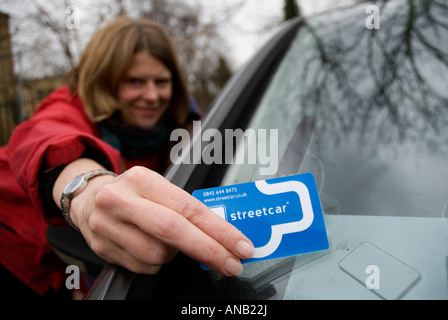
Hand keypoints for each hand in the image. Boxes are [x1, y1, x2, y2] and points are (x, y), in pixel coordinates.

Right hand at [66, 165, 253, 275]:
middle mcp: (121, 200)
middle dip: (209, 250)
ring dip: (174, 254)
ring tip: (168, 241)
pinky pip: (144, 266)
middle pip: (172, 230)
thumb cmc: (133, 193)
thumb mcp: (157, 188)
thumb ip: (185, 207)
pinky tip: (149, 247)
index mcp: (142, 179)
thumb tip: (223, 232)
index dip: (219, 230)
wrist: (88, 199)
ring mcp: (107, 225)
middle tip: (232, 263)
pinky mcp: (102, 248)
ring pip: (158, 254)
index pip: (188, 207)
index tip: (240, 244)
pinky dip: (156, 262)